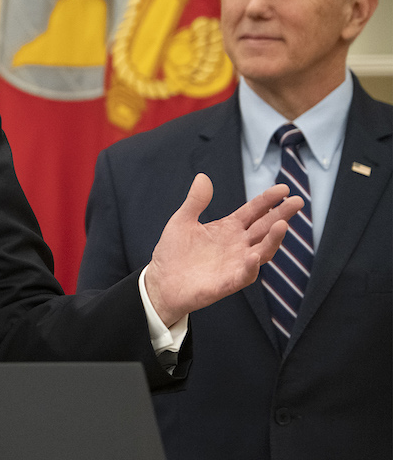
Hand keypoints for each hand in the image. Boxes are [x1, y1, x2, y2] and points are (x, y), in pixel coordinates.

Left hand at [143, 173, 301, 325]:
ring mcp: (236, 263)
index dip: (268, 200)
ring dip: (273, 239)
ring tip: (282, 224)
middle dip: (281, 214)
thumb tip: (203, 176)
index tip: (283, 188)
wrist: (160, 282)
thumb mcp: (182, 221)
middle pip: (265, 227)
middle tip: (298, 201)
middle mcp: (238, 244)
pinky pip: (245, 274)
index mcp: (228, 228)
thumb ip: (195, 201)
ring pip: (263, 250)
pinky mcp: (228, 282)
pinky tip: (254, 255)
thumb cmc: (173, 253)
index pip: (254, 211)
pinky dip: (251, 266)